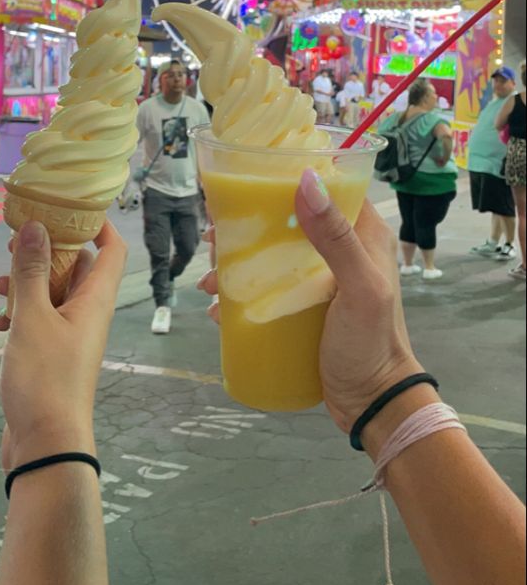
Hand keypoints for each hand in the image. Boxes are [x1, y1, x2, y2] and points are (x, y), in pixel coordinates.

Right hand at [0, 220, 126, 472]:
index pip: (114, 250)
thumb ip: (32, 271)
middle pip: (79, 268)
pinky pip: (41, 321)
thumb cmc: (45, 379)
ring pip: (55, 294)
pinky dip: (21, 315)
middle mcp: (89, 315)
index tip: (70, 207)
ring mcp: (72, 336)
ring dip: (28, 284)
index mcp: (96, 301)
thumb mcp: (32, 318)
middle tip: (16, 244)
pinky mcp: (53, 356)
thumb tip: (35, 225)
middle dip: (48, 252)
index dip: (99, 224)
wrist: (46, 444)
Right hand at [198, 170, 421, 432]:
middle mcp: (342, 249)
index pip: (327, 188)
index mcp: (364, 234)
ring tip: (210, 281)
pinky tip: (217, 307)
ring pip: (271, 254)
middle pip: (288, 220)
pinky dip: (240, 291)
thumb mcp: (358, 288)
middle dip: (248, 226)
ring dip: (237, 261)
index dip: (286, 180)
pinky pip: (267, 287)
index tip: (245, 182)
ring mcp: (320, 279)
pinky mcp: (303, 306)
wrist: (373, 404)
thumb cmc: (372, 343)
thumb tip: (306, 180)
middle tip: (214, 239)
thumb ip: (336, 238)